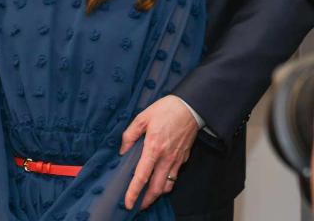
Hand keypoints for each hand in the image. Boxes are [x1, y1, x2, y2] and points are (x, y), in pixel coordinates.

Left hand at [122, 95, 198, 209]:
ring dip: (157, 194)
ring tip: (147, 197)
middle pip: (156, 188)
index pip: (142, 176)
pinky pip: (174, 177)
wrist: (190, 108)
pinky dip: (166, 184)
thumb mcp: (142, 118)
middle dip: (146, 200)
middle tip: (137, 205)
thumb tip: (123, 151)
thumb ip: (130, 135)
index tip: (128, 202)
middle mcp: (166, 158)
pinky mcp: (184, 159)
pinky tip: (158, 181)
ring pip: (167, 186)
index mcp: (153, 148)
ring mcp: (177, 160)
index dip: (134, 191)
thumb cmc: (165, 110)